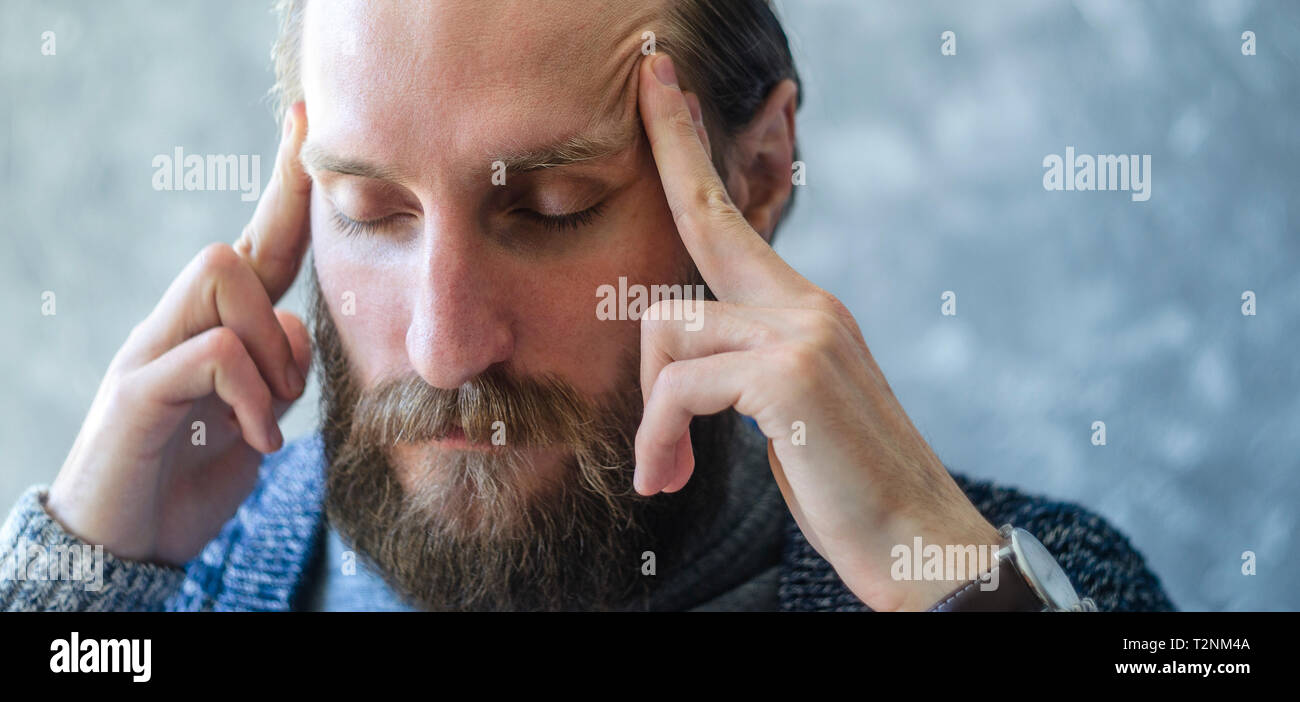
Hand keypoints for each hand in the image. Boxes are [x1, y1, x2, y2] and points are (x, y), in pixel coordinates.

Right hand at [45, 102, 313, 566]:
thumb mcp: (257, 416)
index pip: (256, 245)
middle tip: (284, 392)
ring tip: (266, 420)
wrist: (132, 542)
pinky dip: (254, 400)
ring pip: (220, 278)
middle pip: (232, 251)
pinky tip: (256, 442)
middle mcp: (175, 326)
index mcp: (213, 329)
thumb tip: (295, 325)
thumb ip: (280, 366)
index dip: (285, 190)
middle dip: (279, 317)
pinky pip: (212, 352)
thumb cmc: (193, 475)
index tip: (310, 121)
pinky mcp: (136, 391)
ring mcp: (149, 353)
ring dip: (270, 355)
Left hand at [634, 55, 1000, 611]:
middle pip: (683, 258)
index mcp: (804, 308)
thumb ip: (745, 364)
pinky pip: (676, 386)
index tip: (657, 80)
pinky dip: (659, 439)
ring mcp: (801, 333)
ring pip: (666, 332)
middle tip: (658, 364)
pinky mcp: (789, 375)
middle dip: (650, 299)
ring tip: (670, 475)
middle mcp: (805, 304)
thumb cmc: (849, 486)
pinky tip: (671, 481)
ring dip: (652, 418)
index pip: (728, 213)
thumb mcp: (791, 410)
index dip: (684, 146)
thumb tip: (681, 357)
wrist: (920, 543)